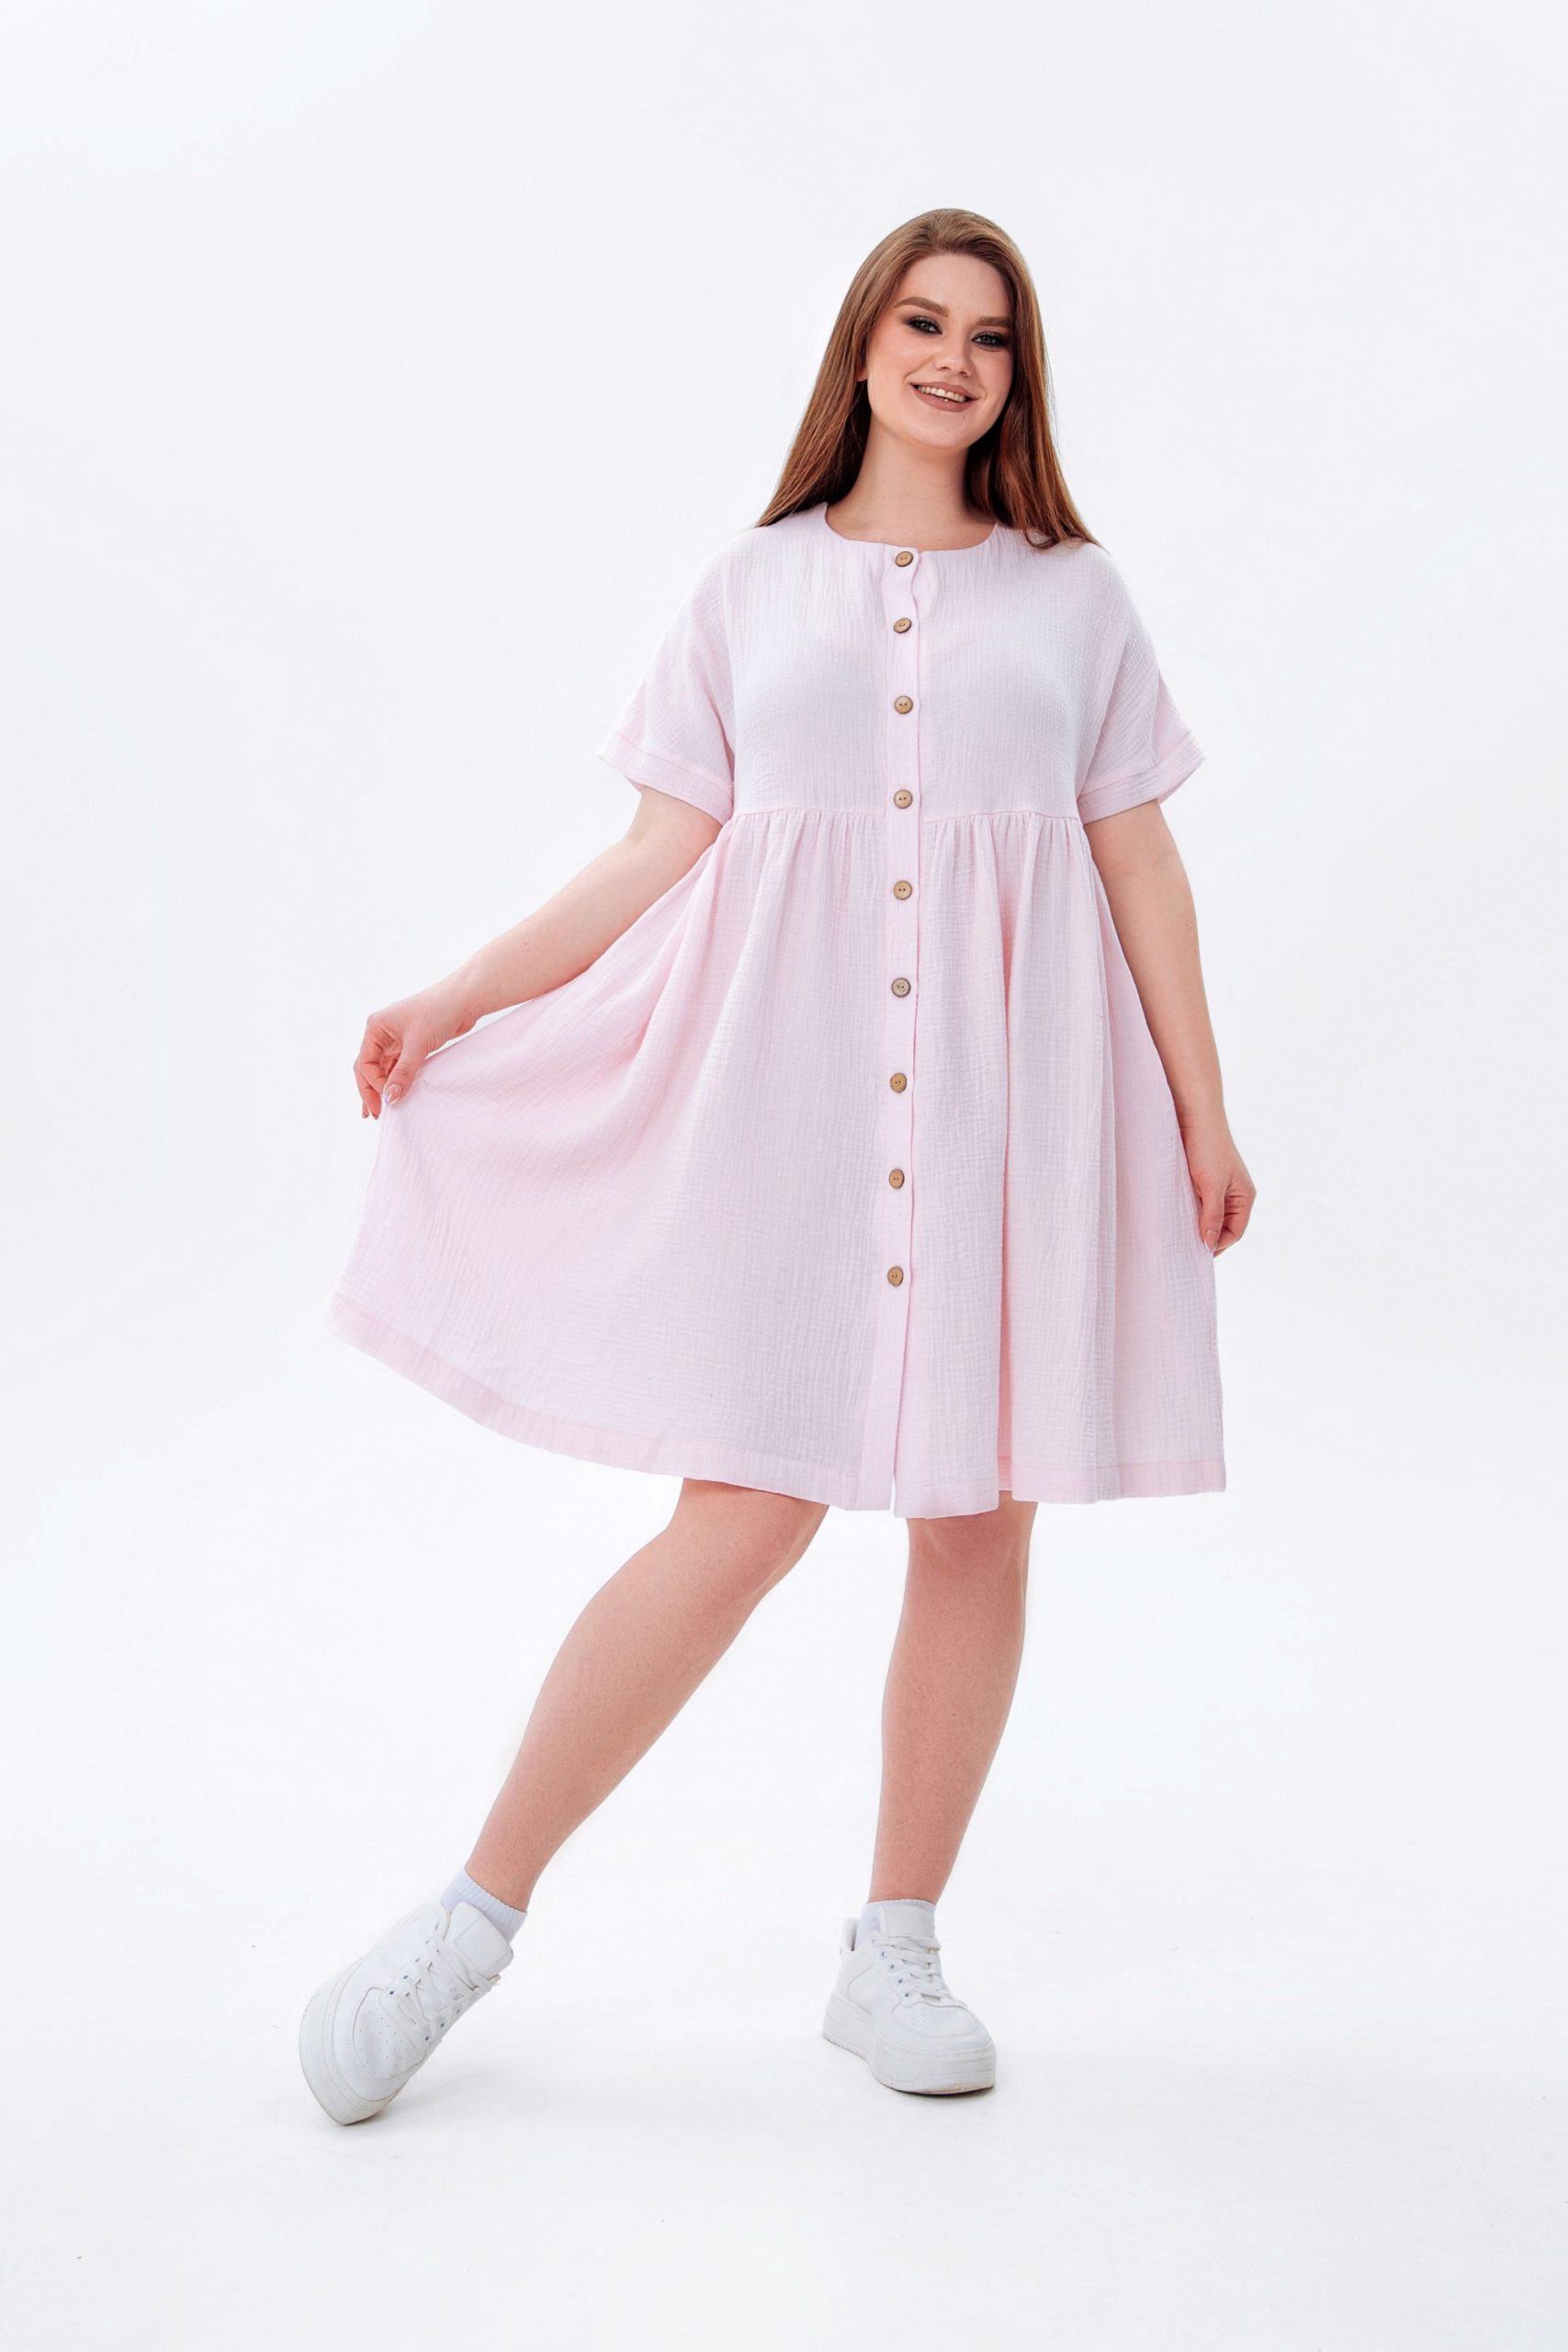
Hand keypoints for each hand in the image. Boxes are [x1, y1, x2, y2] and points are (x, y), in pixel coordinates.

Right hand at [352, 981, 474, 1118]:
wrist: (464, 1000)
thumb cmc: (438, 1012)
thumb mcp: (417, 1045)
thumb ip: (403, 1073)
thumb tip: (390, 1099)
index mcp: (376, 1027)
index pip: (365, 1063)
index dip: (373, 1085)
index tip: (388, 1100)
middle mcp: (382, 1033)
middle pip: (369, 1068)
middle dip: (371, 1090)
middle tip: (375, 1114)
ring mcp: (396, 1039)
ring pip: (383, 1069)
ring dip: (382, 1088)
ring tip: (382, 1111)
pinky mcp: (411, 1045)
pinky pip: (398, 1067)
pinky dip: (396, 1081)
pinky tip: (397, 1096)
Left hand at [1178, 1115, 1255, 1254]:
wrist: (1196, 1117)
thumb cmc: (1208, 1149)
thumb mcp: (1211, 1187)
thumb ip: (1212, 1216)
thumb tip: (1209, 1244)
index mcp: (1245, 1197)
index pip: (1235, 1233)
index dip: (1218, 1245)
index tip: (1197, 1254)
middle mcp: (1235, 1194)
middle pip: (1224, 1227)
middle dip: (1208, 1237)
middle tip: (1186, 1250)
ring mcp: (1219, 1188)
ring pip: (1210, 1216)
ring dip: (1198, 1226)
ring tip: (1181, 1236)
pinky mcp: (1204, 1181)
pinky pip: (1200, 1204)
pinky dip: (1191, 1213)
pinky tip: (1178, 1217)